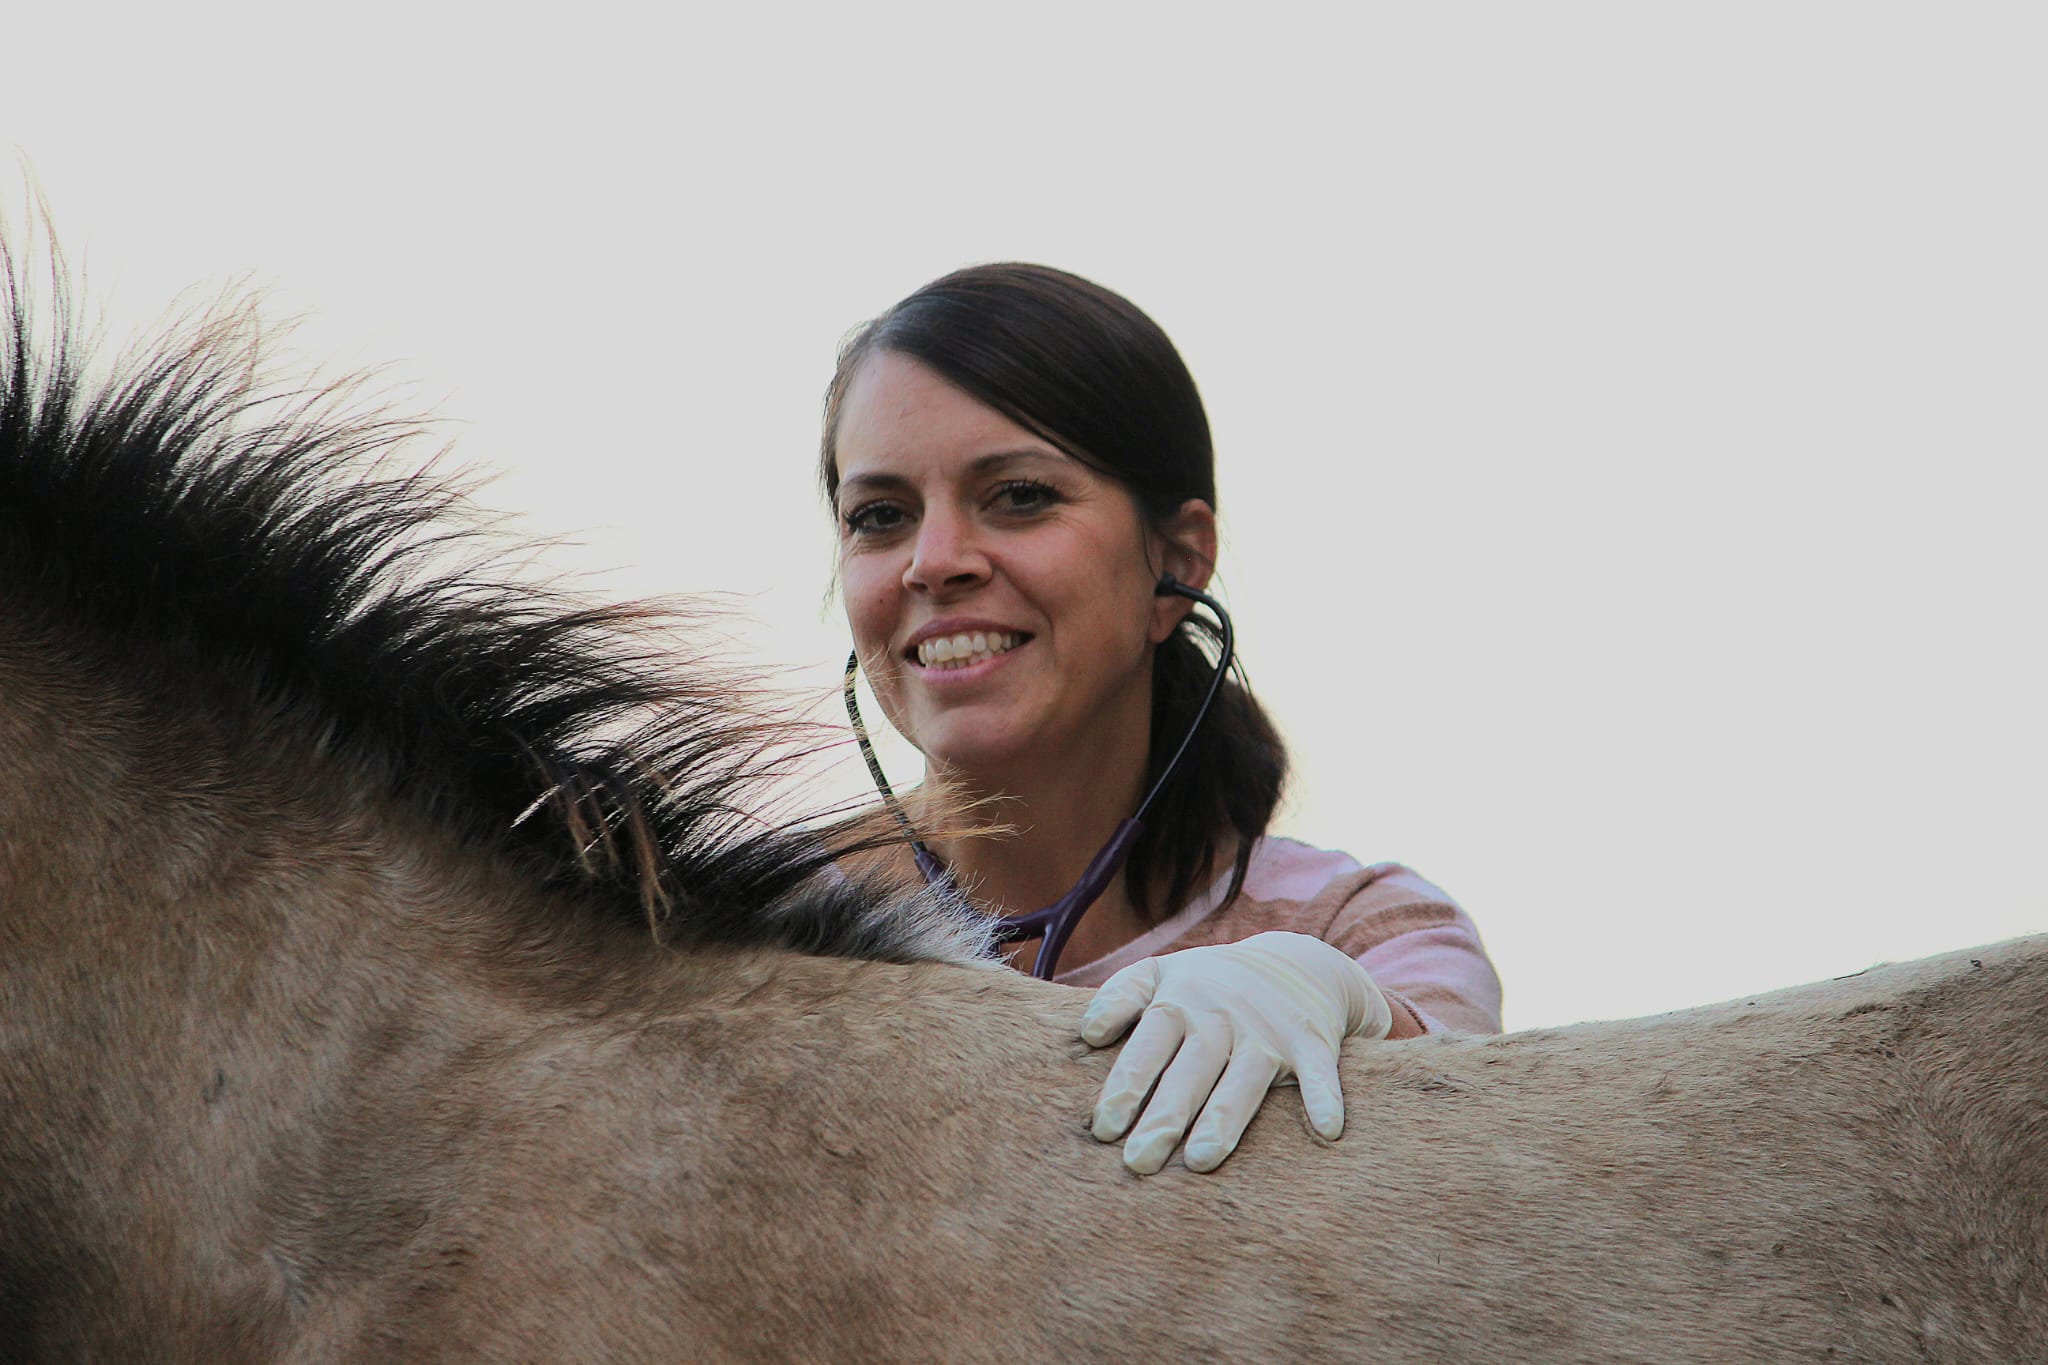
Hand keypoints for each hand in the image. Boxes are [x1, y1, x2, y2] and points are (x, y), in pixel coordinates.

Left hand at [1079, 932, 1393, 1173]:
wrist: (1292, 962)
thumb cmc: (1206, 984)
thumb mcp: (1160, 974)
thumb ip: (1120, 998)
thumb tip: (1087, 1033)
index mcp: (1178, 1000)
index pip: (1147, 1044)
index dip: (1126, 1084)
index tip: (1104, 1128)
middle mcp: (1221, 1014)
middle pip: (1191, 1068)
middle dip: (1165, 1115)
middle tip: (1138, 1161)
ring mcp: (1267, 1029)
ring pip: (1245, 1077)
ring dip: (1225, 1117)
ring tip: (1201, 1160)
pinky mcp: (1311, 1042)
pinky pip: (1320, 1072)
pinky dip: (1325, 1097)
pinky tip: (1327, 1130)